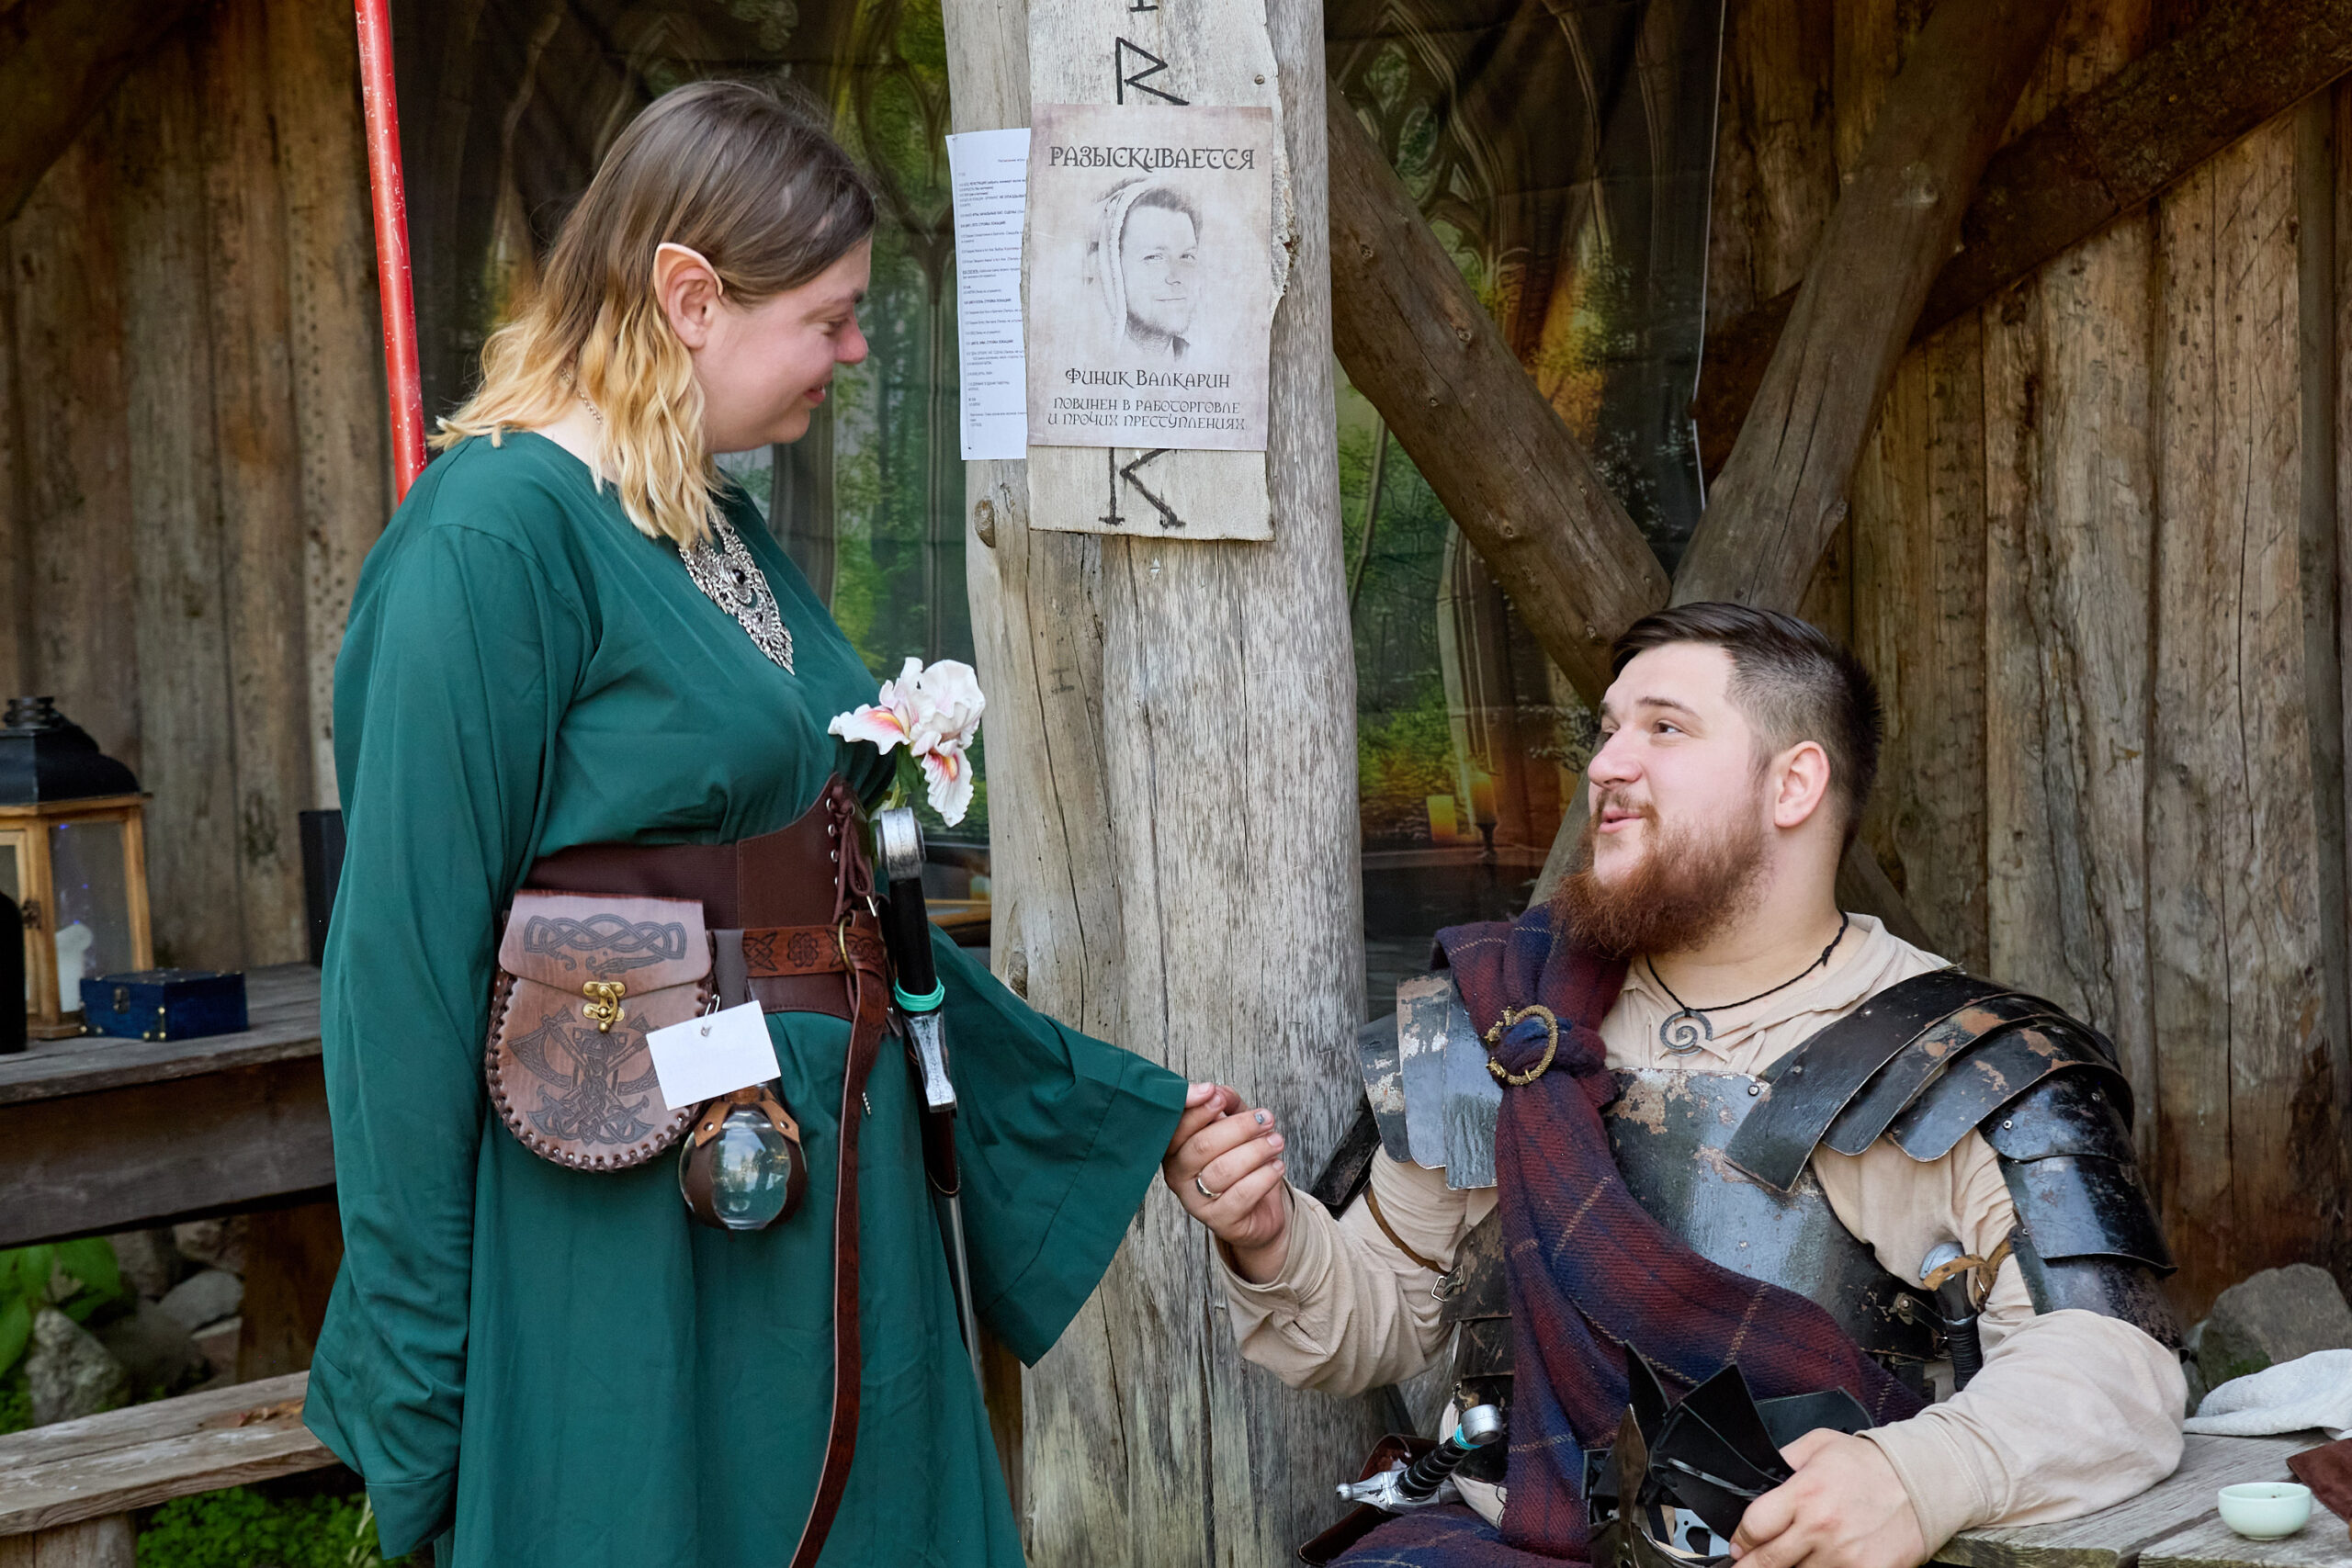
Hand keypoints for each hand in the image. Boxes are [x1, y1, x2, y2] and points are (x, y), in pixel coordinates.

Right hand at [1162, 1082, 1292, 1280]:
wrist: (1258, 1209)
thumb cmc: (1240, 1162)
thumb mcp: (1233, 1126)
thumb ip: (1225, 1103)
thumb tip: (1219, 1091)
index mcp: (1174, 1148)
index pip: (1175, 1126)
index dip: (1194, 1108)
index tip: (1215, 1092)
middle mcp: (1177, 1175)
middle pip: (1202, 1146)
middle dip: (1238, 1127)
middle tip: (1266, 1118)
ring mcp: (1196, 1200)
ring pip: (1222, 1170)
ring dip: (1255, 1151)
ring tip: (1277, 1141)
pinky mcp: (1219, 1221)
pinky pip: (1242, 1195)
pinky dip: (1263, 1176)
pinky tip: (1277, 1166)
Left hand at [1730, 1430, 1927, 1567]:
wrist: (1922, 1482)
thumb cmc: (1871, 1464)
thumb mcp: (1819, 1445)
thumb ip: (1783, 1463)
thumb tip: (1755, 1482)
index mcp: (1805, 1493)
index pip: (1754, 1527)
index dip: (1741, 1539)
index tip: (1739, 1546)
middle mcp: (1821, 1528)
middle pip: (1768, 1562)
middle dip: (1752, 1566)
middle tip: (1748, 1566)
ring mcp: (1845, 1556)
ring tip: (1792, 1560)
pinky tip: (1821, 1565)